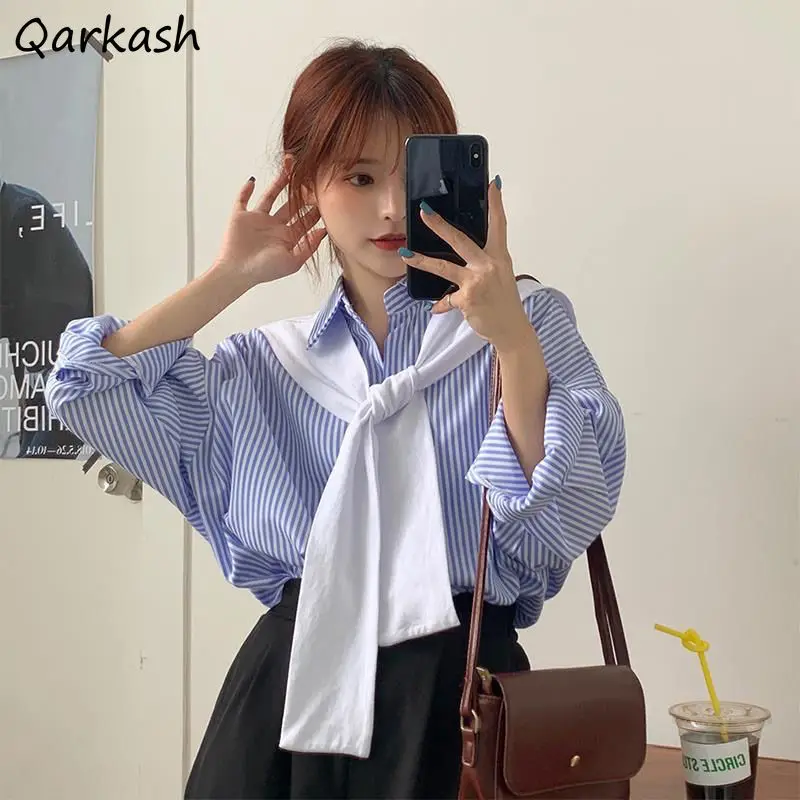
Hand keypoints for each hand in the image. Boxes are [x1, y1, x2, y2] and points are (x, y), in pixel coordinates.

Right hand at [215, 171, 326, 284]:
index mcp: (287, 237)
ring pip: (270, 196)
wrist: (237, 272)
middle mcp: (274, 226)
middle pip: (290, 204)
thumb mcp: (293, 261)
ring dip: (279, 183)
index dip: (315, 206)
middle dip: (300, 191)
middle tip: (311, 176)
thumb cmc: (264, 270)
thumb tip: (324, 230)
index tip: (325, 193)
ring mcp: (257, 220)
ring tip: (289, 167)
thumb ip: (309, 246)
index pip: (305, 218)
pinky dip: (246, 189)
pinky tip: (253, 179)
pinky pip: (243, 198)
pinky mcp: (241, 216)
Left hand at [399, 176, 530, 351]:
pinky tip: (436, 307)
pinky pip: (446, 299)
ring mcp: (477, 282)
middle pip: (460, 240)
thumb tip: (464, 255)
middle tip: (424, 212)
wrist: (510, 329)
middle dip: (439, 225)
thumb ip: (483, 262)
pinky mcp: (467, 299)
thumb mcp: (501, 275)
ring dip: (422, 260)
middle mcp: (488, 265)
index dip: (496, 203)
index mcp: (499, 256)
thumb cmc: (504, 302)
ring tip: (405, 254)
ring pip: (443, 267)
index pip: (499, 225)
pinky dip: (440, 304)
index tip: (494, 183)